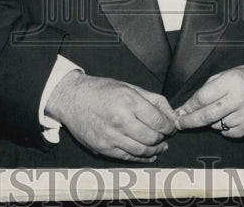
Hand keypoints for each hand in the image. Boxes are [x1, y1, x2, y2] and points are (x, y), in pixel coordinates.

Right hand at [45, 71, 177, 161]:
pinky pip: (127, 157)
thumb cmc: (101, 90)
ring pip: (142, 151)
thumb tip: (171, 115)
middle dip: (163, 138)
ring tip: (159, 146)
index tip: (171, 126)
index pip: (158, 121)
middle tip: (166, 135)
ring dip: (155, 150)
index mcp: (128, 101)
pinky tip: (147, 154)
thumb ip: (153, 100)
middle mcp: (120, 120)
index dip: (169, 126)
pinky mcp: (103, 148)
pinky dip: (141, 158)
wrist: (72, 99)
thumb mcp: (129, 87)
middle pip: (152, 138)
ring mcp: (110, 137)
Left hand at [174, 62, 243, 137]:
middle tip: (179, 123)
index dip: (188, 106)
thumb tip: (188, 106)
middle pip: (207, 115)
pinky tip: (230, 117)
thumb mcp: (227, 73)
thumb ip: (208, 88)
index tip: (179, 112)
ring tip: (221, 110)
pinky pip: (229, 133)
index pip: (203, 97)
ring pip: (217, 125)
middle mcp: (240, 99)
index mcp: (232, 81)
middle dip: (190, 121)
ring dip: (212, 121)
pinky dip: (224, 128)